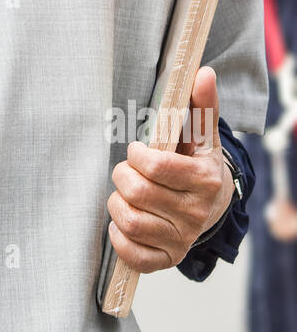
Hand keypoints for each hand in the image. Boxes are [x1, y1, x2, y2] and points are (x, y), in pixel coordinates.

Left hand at [106, 66, 233, 272]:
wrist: (214, 207)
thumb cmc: (197, 164)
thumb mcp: (202, 135)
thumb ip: (200, 105)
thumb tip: (202, 72)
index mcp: (204, 179)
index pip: (155, 166)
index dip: (136, 155)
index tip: (137, 151)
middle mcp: (196, 213)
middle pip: (136, 192)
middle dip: (122, 175)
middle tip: (126, 171)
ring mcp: (182, 239)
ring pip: (129, 221)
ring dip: (116, 203)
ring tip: (124, 193)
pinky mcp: (167, 259)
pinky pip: (132, 254)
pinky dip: (119, 236)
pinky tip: (123, 220)